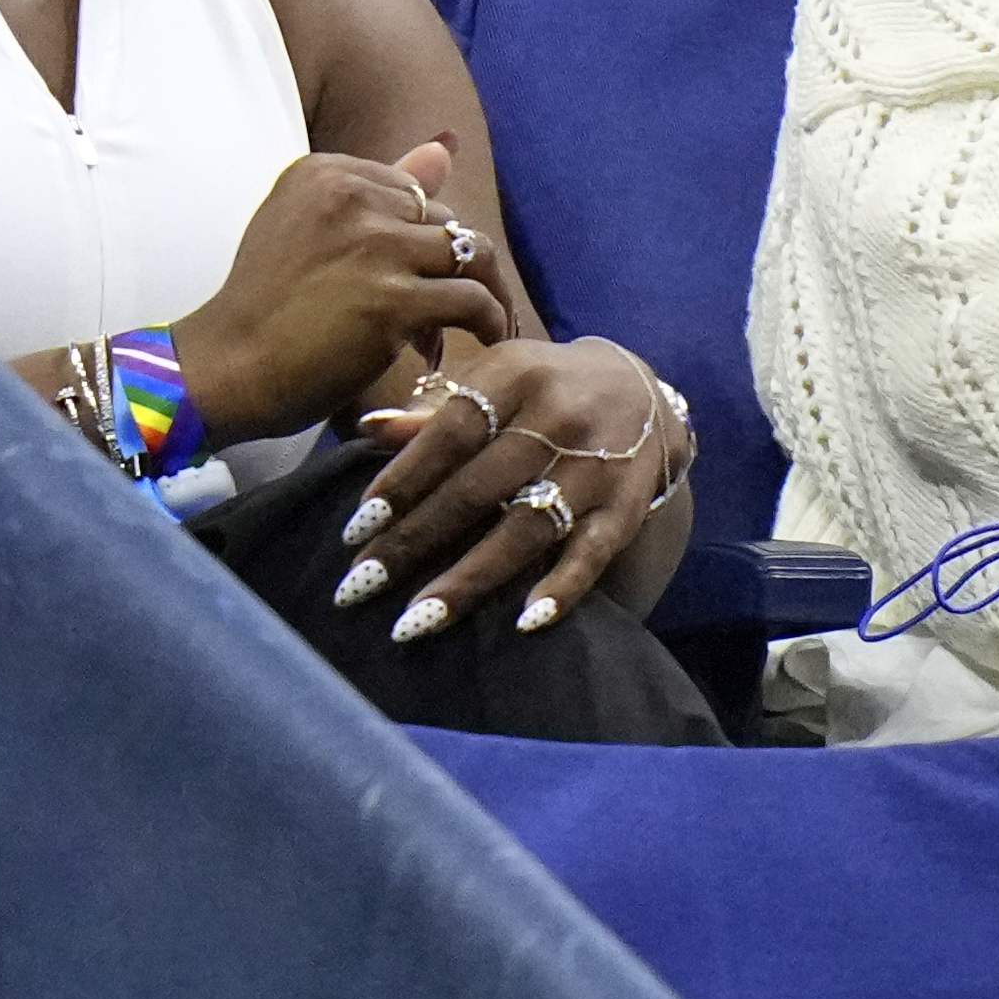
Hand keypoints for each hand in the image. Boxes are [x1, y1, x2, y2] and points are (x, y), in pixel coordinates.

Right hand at [168, 142, 510, 448]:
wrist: (226, 367)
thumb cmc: (264, 307)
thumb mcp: (308, 228)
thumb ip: (377, 190)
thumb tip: (444, 147)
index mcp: (324, 172)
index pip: (411, 191)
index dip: (418, 238)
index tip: (411, 277)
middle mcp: (349, 195)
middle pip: (444, 219)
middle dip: (450, 265)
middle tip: (444, 311)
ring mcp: (372, 245)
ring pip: (470, 252)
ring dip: (485, 288)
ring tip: (482, 321)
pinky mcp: (392, 299)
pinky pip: (472, 299)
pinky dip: (489, 320)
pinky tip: (483, 338)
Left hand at [329, 337, 682, 643]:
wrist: (642, 390)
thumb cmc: (546, 388)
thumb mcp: (497, 378)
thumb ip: (436, 412)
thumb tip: (370, 427)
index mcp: (516, 375)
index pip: (450, 432)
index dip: (402, 481)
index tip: (356, 528)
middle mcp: (557, 418)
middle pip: (477, 489)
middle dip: (414, 541)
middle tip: (361, 585)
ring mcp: (595, 467)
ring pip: (524, 529)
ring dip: (468, 579)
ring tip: (416, 621)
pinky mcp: (625, 507)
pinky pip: (592, 554)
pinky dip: (562, 588)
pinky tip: (525, 623)